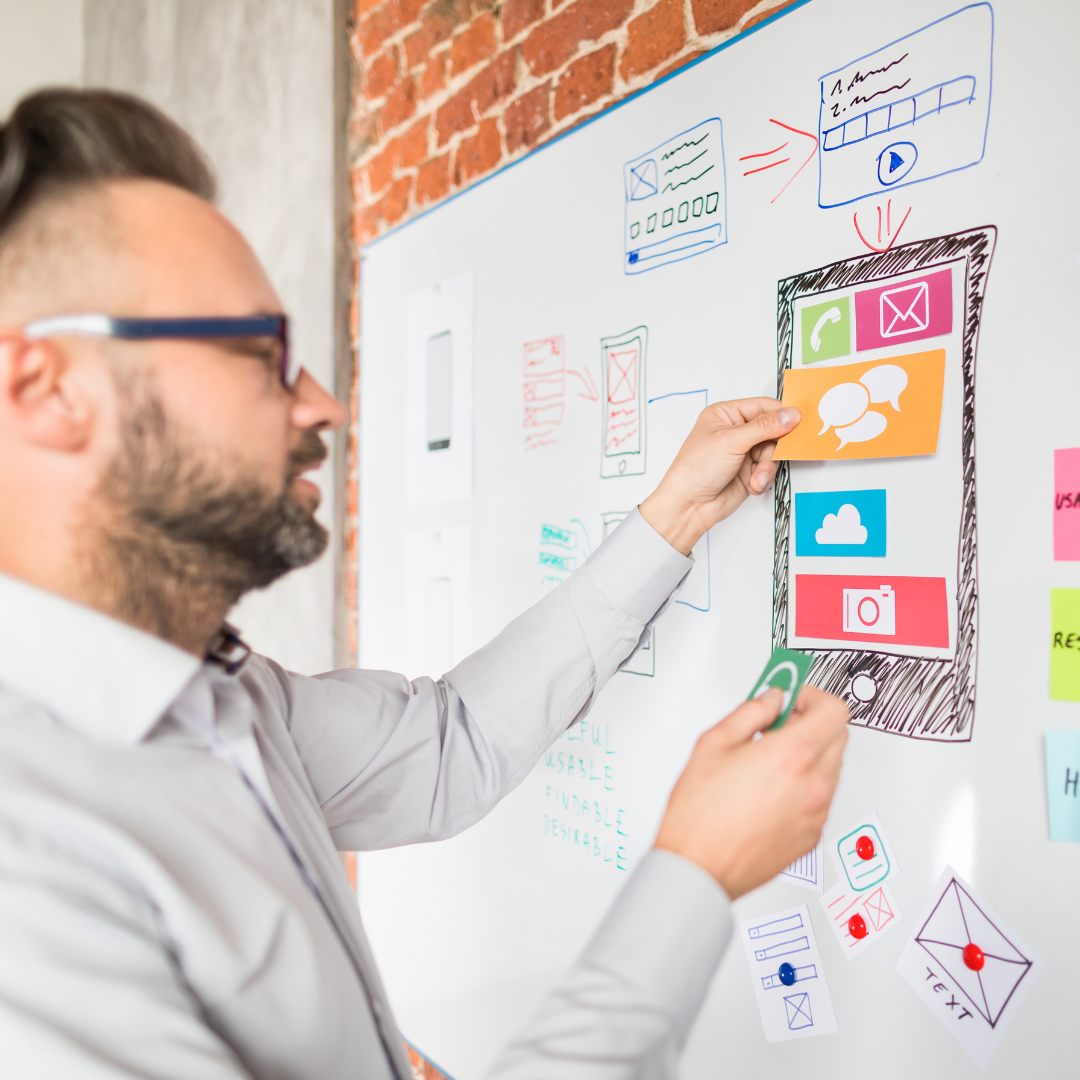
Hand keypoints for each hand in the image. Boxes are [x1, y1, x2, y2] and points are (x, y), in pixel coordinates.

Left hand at [639, 398, 799, 553]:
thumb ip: (763, 427)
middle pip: (772, 431)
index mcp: (725, 414)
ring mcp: (742, 452)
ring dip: (767, 467)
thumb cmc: (695, 470)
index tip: (799, 421)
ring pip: (772, 452)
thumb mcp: (731, 441)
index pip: (762, 406)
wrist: (688, 506)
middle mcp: (735, 431)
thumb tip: (790, 414)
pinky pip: (769, 469)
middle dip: (773, 448)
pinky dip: (763, 478)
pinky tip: (753, 484)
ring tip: (756, 478)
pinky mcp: (748, 471)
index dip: (781, 414)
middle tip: (774, 455)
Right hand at [653, 685, 847, 899]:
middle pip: (838, 735)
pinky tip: (769, 790)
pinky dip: (803, 785)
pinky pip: (819, 797)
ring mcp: (816, 813)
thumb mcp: (714, 742)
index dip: (813, 696)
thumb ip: (750, 712)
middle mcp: (813, 785)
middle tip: (778, 724)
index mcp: (792, 755)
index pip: (834, 710)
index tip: (792, 698)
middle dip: (811, 722)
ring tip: (768, 760)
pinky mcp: (811, 835)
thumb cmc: (700, 814)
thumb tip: (771, 700)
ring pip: (831, 767)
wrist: (699, 868)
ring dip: (809, 754)